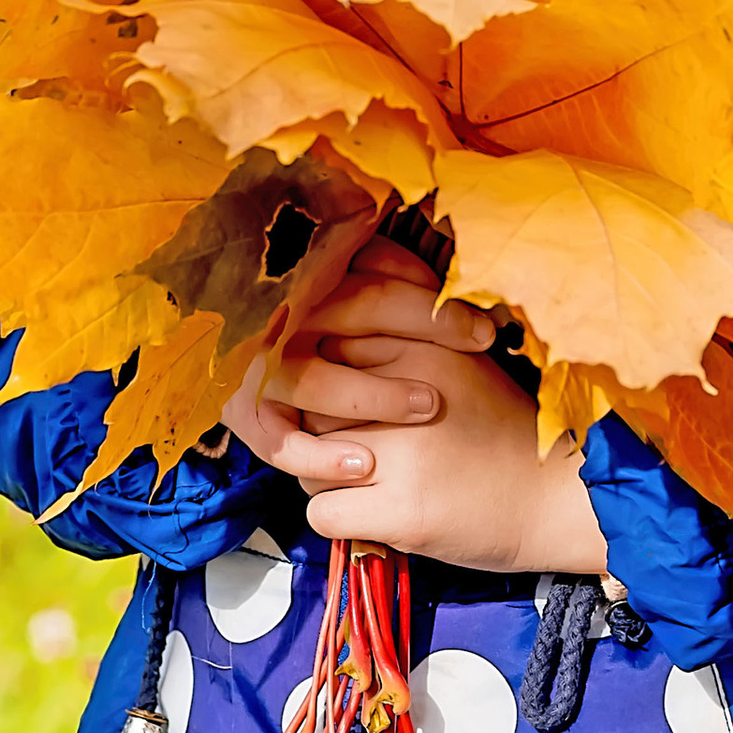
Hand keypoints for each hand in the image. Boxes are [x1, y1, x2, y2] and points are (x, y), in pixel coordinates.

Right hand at [220, 238, 495, 480]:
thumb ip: (392, 273)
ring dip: (376, 394)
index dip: (436, 304)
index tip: (485, 333)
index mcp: (310, 271)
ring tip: (428, 406)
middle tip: (476, 351)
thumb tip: (445, 267)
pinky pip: (280, 441)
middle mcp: (282, 311)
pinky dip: (320, 457)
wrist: (247, 356)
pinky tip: (364, 465)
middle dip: (424, 329)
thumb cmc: (325, 328)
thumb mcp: (354, 289)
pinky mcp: (248, 415)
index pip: (381, 276)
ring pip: (317, 377)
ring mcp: (260, 365)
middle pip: (359, 308)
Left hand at [302, 340, 610, 577]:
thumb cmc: (507, 433)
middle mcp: (409, 396)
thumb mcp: (464, 366)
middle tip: (357, 449)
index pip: (332, 352)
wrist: (557, 500)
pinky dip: (336, 520)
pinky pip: (321, 512)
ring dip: (326, 477)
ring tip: (367, 484)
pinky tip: (369, 515)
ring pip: (308, 460)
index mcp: (424, 350)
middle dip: (323, 430)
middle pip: (314, 405)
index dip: (334, 383)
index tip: (356, 407)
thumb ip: (406, 345)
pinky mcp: (402, 512)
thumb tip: (326, 348)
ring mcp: (403, 456)